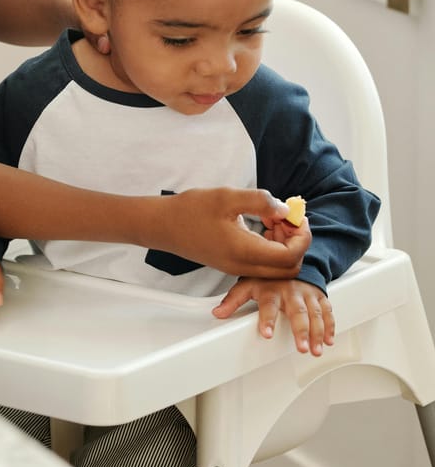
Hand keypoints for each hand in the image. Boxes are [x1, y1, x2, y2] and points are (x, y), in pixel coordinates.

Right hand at [157, 189, 310, 278]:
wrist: (164, 225)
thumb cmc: (191, 210)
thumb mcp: (227, 197)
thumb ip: (260, 201)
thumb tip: (285, 209)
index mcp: (244, 251)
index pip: (289, 257)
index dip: (302, 237)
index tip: (297, 217)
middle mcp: (243, 266)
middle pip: (288, 268)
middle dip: (296, 243)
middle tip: (287, 218)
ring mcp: (237, 269)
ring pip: (276, 269)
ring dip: (284, 245)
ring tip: (273, 218)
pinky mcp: (233, 265)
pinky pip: (262, 265)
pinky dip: (271, 248)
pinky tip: (261, 225)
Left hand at [212, 277, 334, 354]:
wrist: (290, 261)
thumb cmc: (268, 279)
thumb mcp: (248, 284)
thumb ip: (233, 299)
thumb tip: (217, 313)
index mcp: (271, 290)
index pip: (269, 305)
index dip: (267, 319)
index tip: (266, 334)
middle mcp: (291, 292)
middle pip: (297, 313)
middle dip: (301, 331)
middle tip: (301, 348)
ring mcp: (307, 294)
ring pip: (315, 314)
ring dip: (318, 333)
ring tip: (316, 350)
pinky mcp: (319, 297)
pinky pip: (327, 312)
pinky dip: (330, 326)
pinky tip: (329, 340)